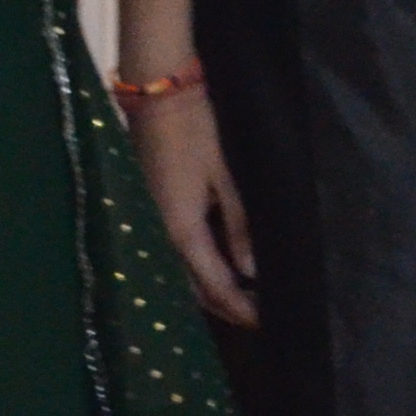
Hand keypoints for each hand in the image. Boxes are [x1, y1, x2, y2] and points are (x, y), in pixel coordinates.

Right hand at [123, 84, 258, 326]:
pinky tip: (217, 266)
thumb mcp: (226, 175)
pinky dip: (196, 268)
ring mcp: (150, 222)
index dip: (240, 308)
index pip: (214, 285)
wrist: (158, 93)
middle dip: (224, 306)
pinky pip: (174, 253)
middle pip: (192, 288)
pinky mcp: (150, 209)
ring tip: (242, 297)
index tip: (266, 322)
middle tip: (257, 315)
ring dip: (208, 290)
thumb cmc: (197, 129)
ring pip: (180, 273)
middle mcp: (159, 234)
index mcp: (180, 230)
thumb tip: (250, 271)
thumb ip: (238, 224)